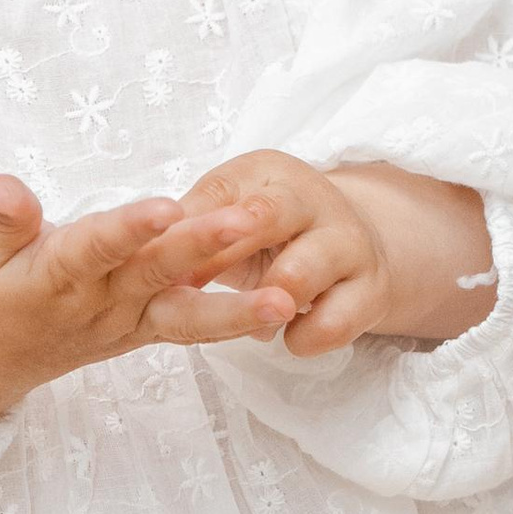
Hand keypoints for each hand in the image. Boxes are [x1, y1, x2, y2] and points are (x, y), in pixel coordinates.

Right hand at [0, 178, 295, 448]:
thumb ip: (1, 220)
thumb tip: (3, 184)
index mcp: (53, 276)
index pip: (95, 247)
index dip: (129, 228)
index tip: (166, 206)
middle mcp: (97, 303)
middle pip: (155, 272)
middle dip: (204, 246)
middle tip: (250, 220)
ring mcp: (125, 324)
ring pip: (184, 312)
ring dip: (234, 306)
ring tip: (283, 298)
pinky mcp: (143, 334)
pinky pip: (191, 331)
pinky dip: (233, 323)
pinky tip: (280, 310)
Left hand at [179, 152, 495, 357]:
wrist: (352, 243)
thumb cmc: (270, 230)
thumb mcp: (231, 214)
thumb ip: (190, 232)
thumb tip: (141, 262)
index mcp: (267, 174)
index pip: (221, 194)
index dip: (185, 229)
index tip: (151, 259)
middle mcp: (312, 199)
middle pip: (265, 217)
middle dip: (223, 249)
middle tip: (189, 284)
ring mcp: (347, 244)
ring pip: (298, 276)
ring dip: (263, 303)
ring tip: (251, 323)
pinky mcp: (371, 291)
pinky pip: (330, 325)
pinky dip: (302, 339)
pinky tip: (287, 338)